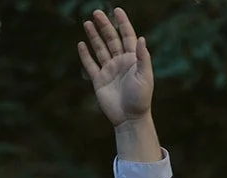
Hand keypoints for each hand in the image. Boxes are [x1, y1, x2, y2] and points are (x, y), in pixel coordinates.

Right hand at [80, 8, 152, 128]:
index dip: (123, 23)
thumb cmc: (141, 98)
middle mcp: (120, 62)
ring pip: (100, 49)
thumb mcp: (145, 76)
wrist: (130, 118)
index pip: (127, 36)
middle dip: (104, 25)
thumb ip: (142, 57)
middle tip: (96, 12)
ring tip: (87, 23)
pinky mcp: (99, 81)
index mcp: (132, 59)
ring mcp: (109, 70)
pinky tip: (81, 44)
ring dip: (94, 36)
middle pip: (111, 39)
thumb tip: (141, 38)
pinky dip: (85, 55)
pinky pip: (90, 65)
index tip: (117, 10)